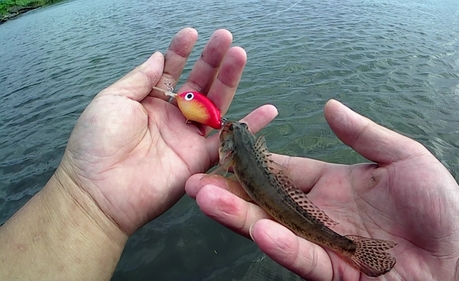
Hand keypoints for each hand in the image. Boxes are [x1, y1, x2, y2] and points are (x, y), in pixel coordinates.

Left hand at [55, 28, 277, 234]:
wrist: (100, 191)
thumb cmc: (98, 143)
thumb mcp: (113, 100)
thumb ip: (140, 79)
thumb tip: (159, 57)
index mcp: (149, 102)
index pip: (171, 71)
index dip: (181, 51)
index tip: (191, 33)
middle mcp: (171, 117)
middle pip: (199, 84)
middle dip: (212, 60)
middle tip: (225, 38)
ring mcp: (187, 137)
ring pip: (216, 104)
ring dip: (230, 80)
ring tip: (240, 55)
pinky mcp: (199, 159)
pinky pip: (229, 141)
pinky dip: (250, 127)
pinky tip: (268, 110)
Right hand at [186, 99, 458, 279]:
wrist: (458, 251)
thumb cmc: (434, 202)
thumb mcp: (401, 156)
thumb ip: (363, 134)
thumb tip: (330, 106)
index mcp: (325, 184)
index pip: (280, 171)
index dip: (252, 163)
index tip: (223, 151)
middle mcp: (315, 214)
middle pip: (265, 202)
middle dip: (229, 192)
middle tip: (193, 182)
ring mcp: (322, 243)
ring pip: (274, 229)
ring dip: (240, 216)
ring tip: (207, 200)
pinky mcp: (334, 272)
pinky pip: (304, 257)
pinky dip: (282, 244)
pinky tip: (260, 230)